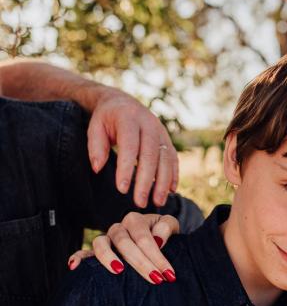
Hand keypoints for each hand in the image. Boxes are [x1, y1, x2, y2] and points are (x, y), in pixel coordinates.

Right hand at [68, 212, 179, 284]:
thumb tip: (157, 239)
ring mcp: (106, 240)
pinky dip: (78, 257)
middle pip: (124, 243)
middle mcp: (118, 228)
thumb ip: (167, 227)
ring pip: (100, 243)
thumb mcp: (171, 226)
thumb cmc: (164, 234)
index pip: (144, 238)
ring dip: (108, 257)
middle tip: (156, 279)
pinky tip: (74, 267)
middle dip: (141, 263)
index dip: (157, 256)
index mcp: (135, 220)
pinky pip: (84, 253)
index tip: (168, 274)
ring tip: (119, 271)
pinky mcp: (96, 252)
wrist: (158, 239)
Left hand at [87, 88, 178, 207]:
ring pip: (165, 159)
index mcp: (129, 119)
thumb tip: (98, 168)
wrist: (123, 103)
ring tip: (158, 202)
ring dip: (163, 182)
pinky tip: (171, 191)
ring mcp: (161, 132)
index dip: (126, 169)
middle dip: (146, 181)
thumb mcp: (95, 127)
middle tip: (140, 202)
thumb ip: (96, 146)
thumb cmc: (106, 119)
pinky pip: (173, 159)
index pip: (129, 146)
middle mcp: (149, 124)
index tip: (122, 190)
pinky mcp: (167, 140)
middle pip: (150, 155)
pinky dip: (173, 175)